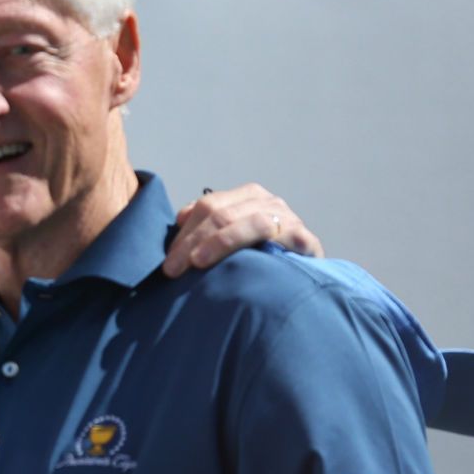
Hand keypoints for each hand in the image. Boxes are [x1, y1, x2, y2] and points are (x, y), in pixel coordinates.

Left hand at [163, 182, 323, 276]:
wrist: (304, 277)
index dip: (185, 233)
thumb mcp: (231, 239)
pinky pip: (282, 238)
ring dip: (219, 243)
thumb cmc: (262, 259)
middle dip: (192, 242)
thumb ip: (208, 227)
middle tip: (172, 270)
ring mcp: (288, 218)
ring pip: (249, 222)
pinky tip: (245, 262)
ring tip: (197, 263)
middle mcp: (267, 202)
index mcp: (247, 197)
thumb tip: (180, 219)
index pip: (208, 206)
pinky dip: (263, 247)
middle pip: (222, 214)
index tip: (168, 261)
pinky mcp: (305, 239)